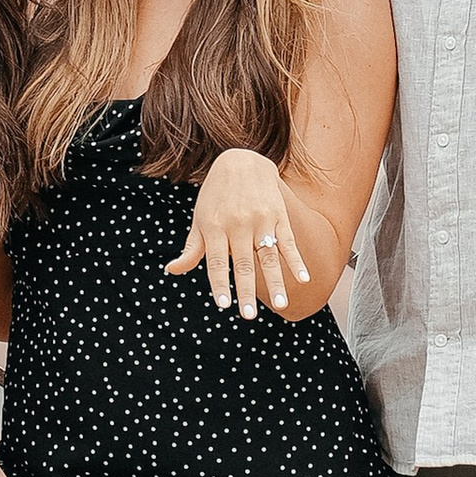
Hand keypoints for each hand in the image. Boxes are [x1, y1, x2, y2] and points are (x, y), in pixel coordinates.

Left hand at [166, 150, 310, 320]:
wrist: (241, 161)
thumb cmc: (216, 196)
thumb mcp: (200, 219)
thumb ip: (191, 248)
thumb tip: (172, 270)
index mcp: (215, 227)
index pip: (217, 262)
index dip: (220, 284)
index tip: (224, 305)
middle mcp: (237, 224)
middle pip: (243, 264)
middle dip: (246, 291)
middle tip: (248, 316)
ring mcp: (260, 220)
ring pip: (268, 257)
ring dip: (275, 282)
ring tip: (280, 305)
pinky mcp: (278, 215)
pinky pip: (288, 241)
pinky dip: (296, 260)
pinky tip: (303, 277)